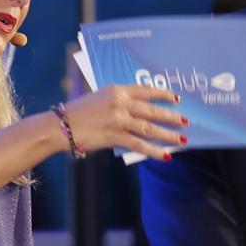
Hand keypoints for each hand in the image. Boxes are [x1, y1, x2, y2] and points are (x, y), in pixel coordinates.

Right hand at [62, 84, 185, 160]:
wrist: (61, 126)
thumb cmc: (77, 113)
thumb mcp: (99, 98)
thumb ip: (118, 102)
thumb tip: (137, 112)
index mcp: (118, 90)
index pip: (146, 90)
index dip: (163, 94)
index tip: (176, 98)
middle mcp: (121, 103)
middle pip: (153, 110)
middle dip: (171, 117)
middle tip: (185, 121)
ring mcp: (119, 120)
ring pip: (150, 128)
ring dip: (168, 135)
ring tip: (182, 140)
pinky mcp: (115, 136)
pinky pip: (140, 144)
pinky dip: (154, 151)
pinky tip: (166, 155)